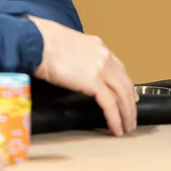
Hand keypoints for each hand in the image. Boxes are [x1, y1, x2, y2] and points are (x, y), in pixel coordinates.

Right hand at [27, 16, 137, 135]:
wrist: (39, 42)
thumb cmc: (45, 43)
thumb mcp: (70, 46)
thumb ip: (79, 58)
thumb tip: (76, 69)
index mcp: (99, 48)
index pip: (120, 70)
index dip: (127, 86)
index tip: (131, 98)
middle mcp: (105, 57)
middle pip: (125, 84)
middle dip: (130, 104)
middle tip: (131, 118)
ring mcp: (101, 70)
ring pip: (122, 96)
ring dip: (126, 114)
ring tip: (127, 127)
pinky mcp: (94, 82)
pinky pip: (110, 104)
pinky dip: (115, 118)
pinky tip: (116, 128)